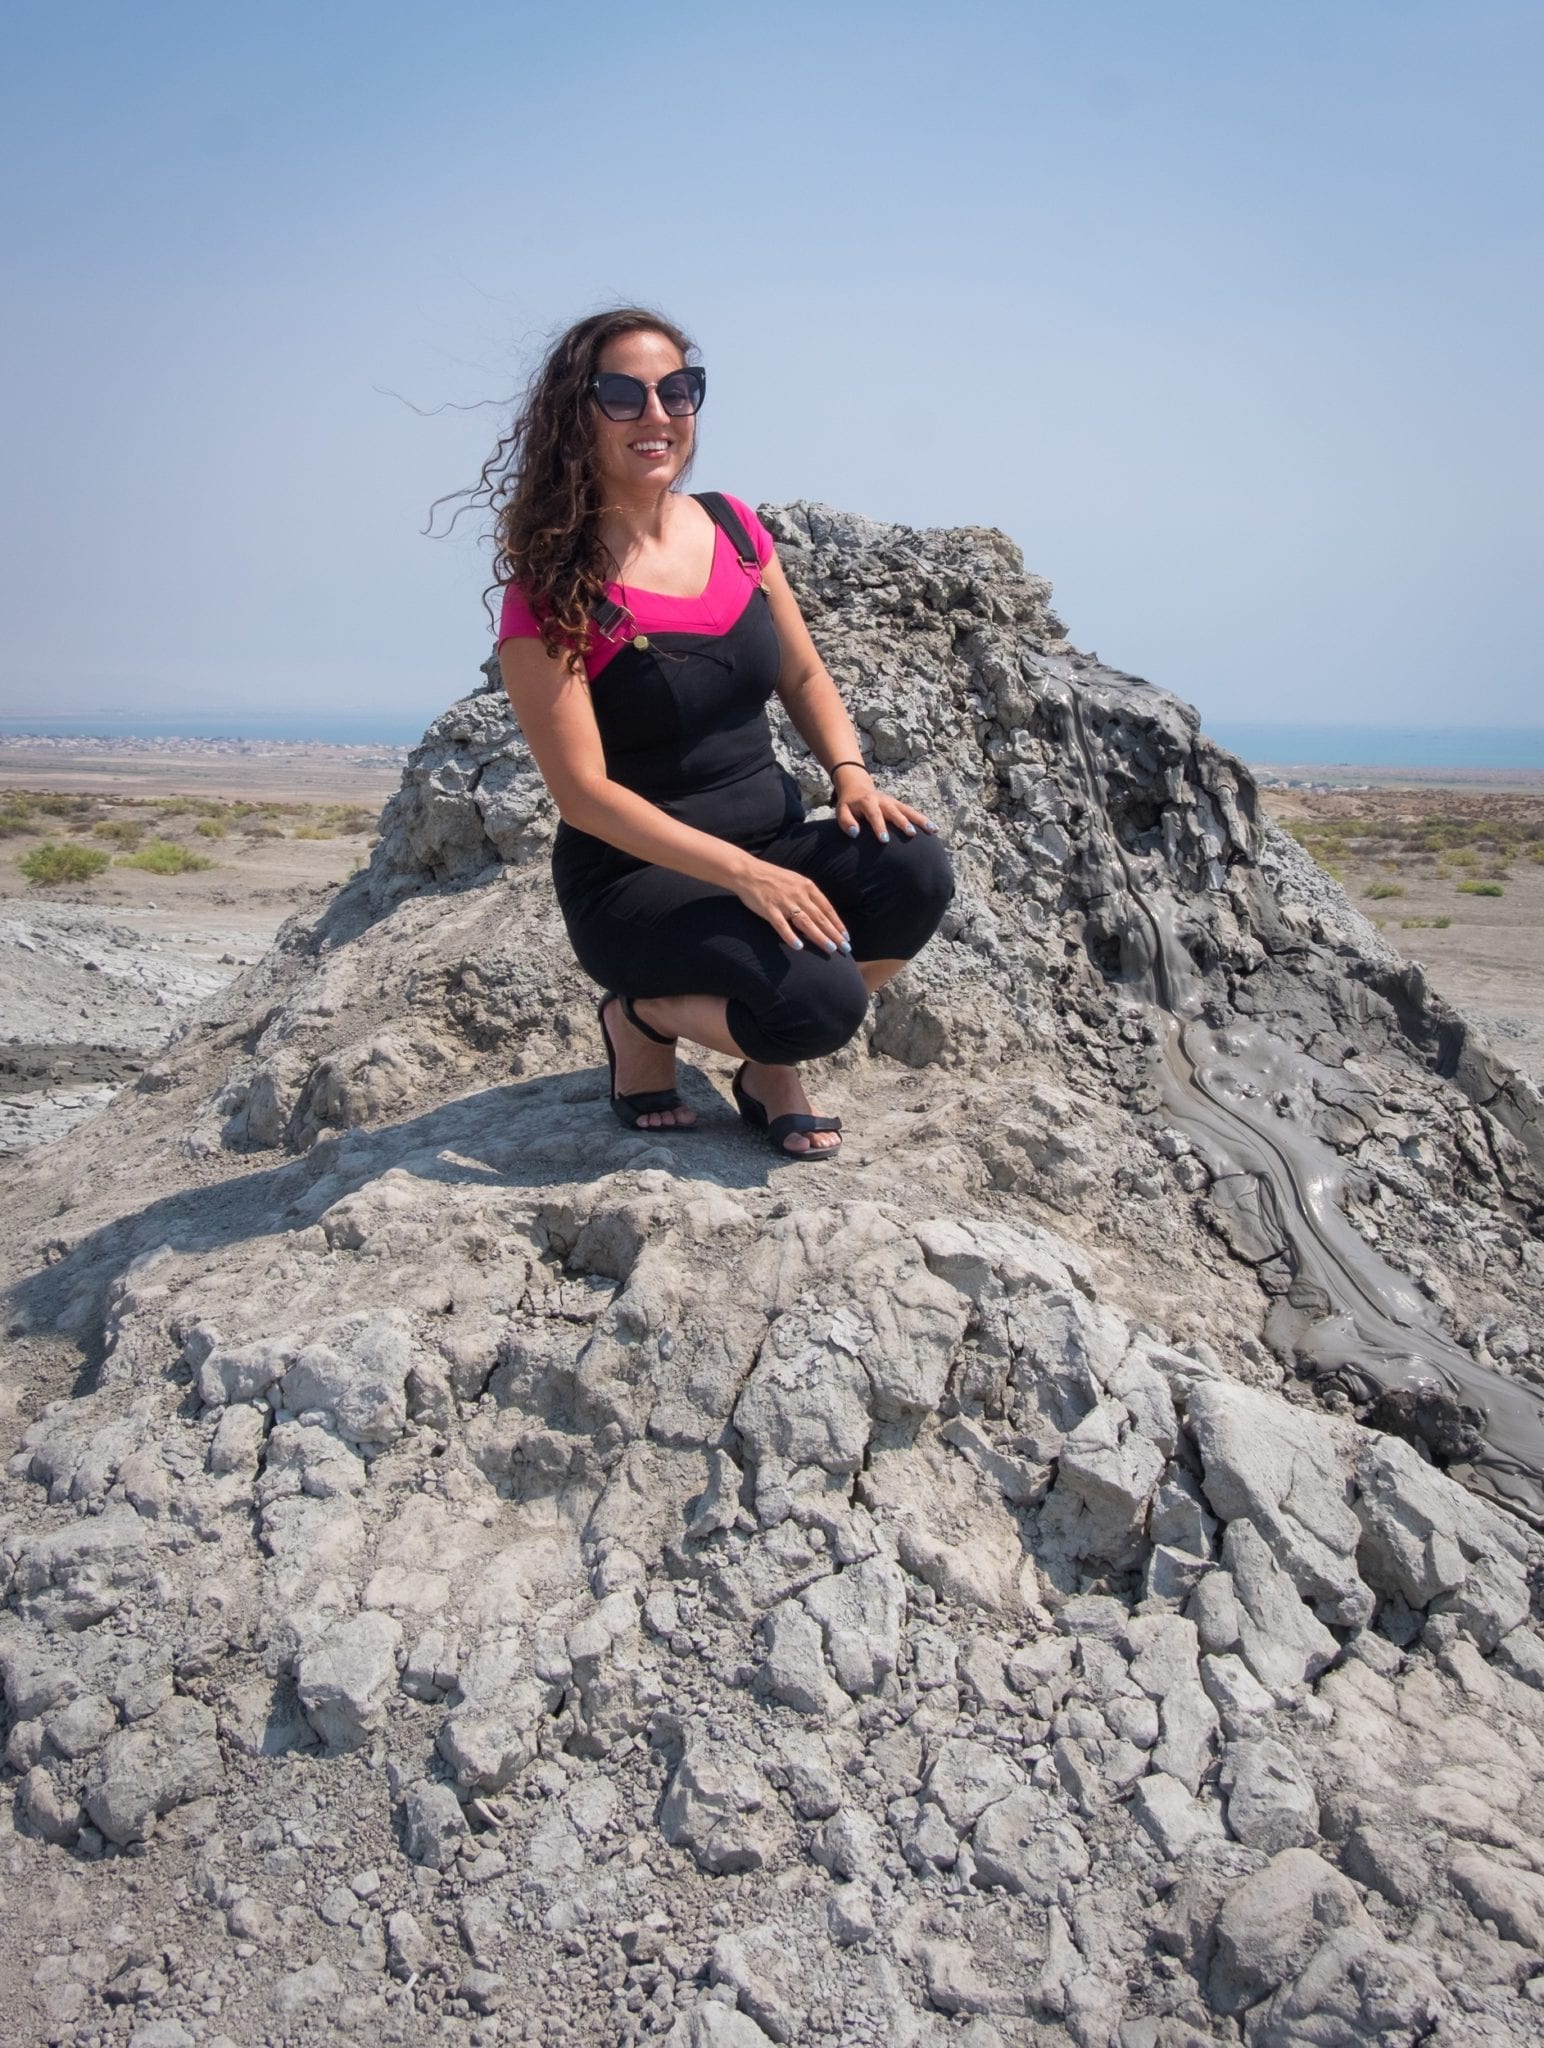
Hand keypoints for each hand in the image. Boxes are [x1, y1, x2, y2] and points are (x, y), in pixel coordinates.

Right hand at [735, 859, 851, 954]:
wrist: (747, 871)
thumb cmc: (772, 877)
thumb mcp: (795, 881)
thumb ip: (807, 895)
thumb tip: (820, 913)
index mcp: (807, 886)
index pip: (827, 908)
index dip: (838, 923)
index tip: (846, 936)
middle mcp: (799, 894)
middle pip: (820, 918)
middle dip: (834, 934)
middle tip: (845, 948)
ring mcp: (784, 902)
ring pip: (806, 923)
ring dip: (820, 937)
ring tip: (830, 949)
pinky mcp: (769, 909)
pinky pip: (782, 925)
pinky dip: (790, 936)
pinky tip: (799, 947)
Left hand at [831, 763, 935, 842]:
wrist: (857, 787)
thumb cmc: (849, 804)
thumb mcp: (841, 810)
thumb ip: (846, 821)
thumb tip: (855, 834)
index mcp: (868, 802)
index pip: (874, 815)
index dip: (879, 827)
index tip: (884, 840)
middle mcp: (883, 801)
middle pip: (895, 811)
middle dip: (903, 823)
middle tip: (911, 834)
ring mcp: (893, 802)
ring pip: (909, 810)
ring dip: (921, 820)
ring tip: (932, 829)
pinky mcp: (899, 805)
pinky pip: (913, 812)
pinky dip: (923, 819)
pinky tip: (934, 829)